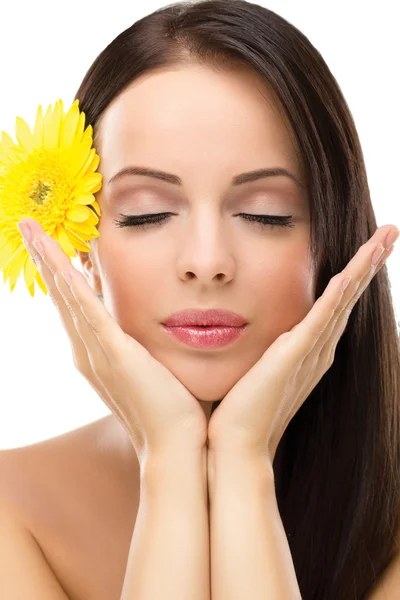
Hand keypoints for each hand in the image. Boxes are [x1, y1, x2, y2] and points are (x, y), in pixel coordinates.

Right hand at [19, 218, 207, 463]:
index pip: (74, 304)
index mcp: (98, 354)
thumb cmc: (171, 410)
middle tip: (27, 227)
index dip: (59, 273)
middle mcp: (88, 352)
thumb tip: (151, 329)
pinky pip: (88, 311)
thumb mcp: (152, 369)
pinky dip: (70, 284)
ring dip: (48, 261)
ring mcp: (98, 353)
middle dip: (44, 259)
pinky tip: (59, 258)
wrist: (177, 447)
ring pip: (67, 297)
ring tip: (30, 230)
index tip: (49, 246)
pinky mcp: (115, 355)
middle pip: (61, 296)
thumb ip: (142, 347)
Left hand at [207, 224, 397, 467]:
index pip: (337, 305)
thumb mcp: (261, 369)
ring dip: (362, 269)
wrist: (237, 444)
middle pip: (349, 298)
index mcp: (310, 351)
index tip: (369, 249)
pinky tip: (348, 274)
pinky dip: (335, 297)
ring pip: (341, 302)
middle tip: (389, 234)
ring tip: (383, 240)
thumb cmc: (243, 409)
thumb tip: (265, 339)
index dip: (355, 276)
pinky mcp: (292, 357)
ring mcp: (309, 353)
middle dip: (369, 263)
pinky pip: (319, 321)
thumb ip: (270, 351)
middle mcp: (318, 350)